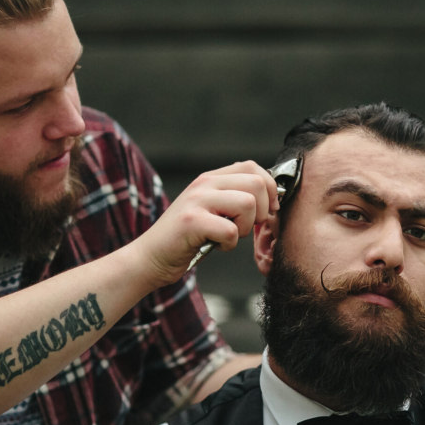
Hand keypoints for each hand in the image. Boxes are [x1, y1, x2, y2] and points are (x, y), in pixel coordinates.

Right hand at [135, 161, 279, 289]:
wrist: (151, 257)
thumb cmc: (188, 239)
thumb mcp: (213, 211)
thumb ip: (235, 198)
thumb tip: (273, 197)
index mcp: (211, 178)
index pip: (253, 168)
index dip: (270, 189)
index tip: (267, 210)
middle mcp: (204, 183)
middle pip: (257, 184)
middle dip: (262, 211)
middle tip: (244, 227)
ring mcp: (197, 200)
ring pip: (248, 204)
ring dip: (245, 228)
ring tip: (226, 236)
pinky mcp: (192, 221)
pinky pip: (231, 231)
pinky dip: (228, 245)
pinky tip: (214, 245)